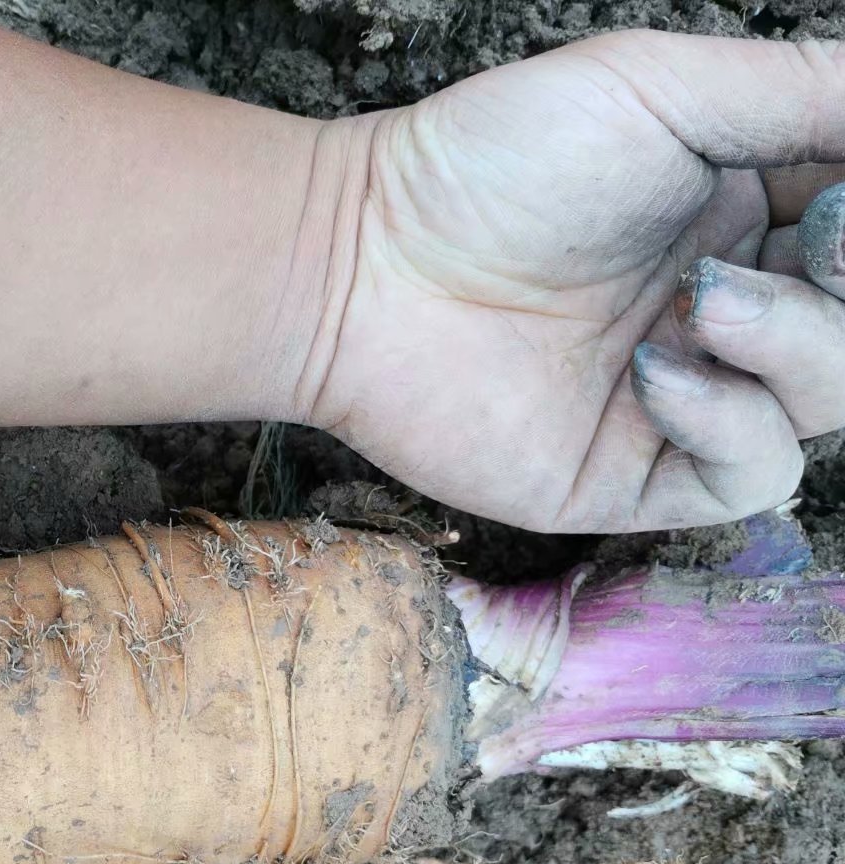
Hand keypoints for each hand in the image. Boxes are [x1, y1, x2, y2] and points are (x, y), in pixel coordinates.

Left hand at [305, 31, 844, 532]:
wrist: (364, 265)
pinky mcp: (634, 476)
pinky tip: (654, 369)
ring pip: (828, 399)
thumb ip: (800, 93)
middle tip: (815, 242)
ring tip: (702, 298)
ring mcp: (685, 397)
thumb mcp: (660, 90)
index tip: (843, 202)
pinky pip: (747, 474)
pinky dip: (732, 421)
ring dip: (797, 343)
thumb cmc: (495, 166)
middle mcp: (726, 308)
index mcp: (743, 215)